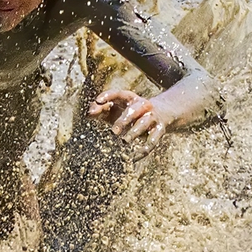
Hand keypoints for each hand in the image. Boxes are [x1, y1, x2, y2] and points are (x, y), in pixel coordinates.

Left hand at [90, 77, 218, 150]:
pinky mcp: (159, 130)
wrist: (163, 112)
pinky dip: (143, 150)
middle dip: (123, 120)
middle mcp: (142, 105)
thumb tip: (88, 114)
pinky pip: (152, 141)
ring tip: (124, 142)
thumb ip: (101, 109)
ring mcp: (152, 117)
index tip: (98, 101)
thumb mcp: (116, 108)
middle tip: (113, 131)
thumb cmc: (131, 112)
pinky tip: (133, 157)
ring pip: (143, 125)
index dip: (108, 96)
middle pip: (133, 111)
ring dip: (134, 133)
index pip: (118, 93)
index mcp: (129, 97)